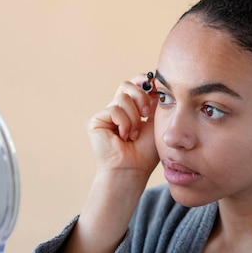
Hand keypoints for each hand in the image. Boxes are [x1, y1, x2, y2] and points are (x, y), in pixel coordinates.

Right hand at [87, 74, 159, 190]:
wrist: (132, 170)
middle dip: (141, 97)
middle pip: (127, 85)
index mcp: (130, 109)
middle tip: (146, 114)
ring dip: (133, 117)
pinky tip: (123, 137)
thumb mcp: (155, 122)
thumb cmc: (145, 152)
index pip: (134, 84)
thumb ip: (154, 102)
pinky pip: (114, 109)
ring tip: (133, 135)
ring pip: (122, 97)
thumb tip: (156, 83)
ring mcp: (105, 115)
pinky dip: (124, 123)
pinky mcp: (95, 121)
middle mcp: (116, 110)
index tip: (155, 87)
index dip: (143, 82)